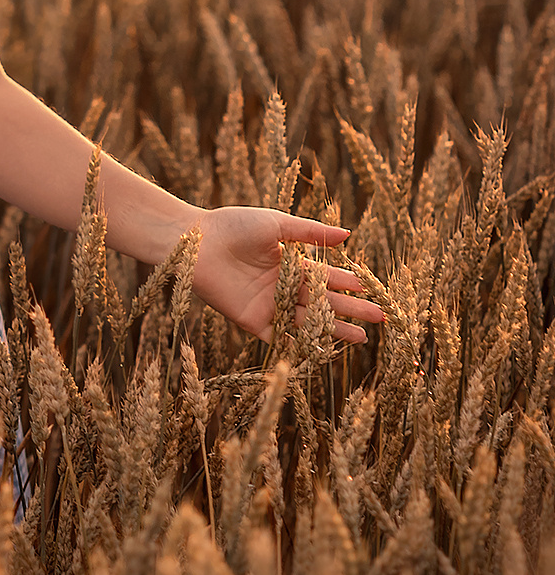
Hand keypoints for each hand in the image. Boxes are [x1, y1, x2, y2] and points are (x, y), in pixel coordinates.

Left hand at [190, 207, 384, 344]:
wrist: (195, 241)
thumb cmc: (233, 225)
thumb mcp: (276, 224)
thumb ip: (310, 232)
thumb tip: (348, 235)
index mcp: (287, 263)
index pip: (324, 275)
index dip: (346, 282)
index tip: (369, 288)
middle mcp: (281, 286)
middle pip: (322, 301)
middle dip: (350, 308)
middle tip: (379, 318)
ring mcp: (269, 305)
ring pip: (308, 320)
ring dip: (333, 328)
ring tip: (361, 337)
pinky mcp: (253, 320)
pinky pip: (280, 335)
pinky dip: (299, 344)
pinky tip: (323, 350)